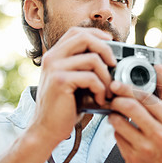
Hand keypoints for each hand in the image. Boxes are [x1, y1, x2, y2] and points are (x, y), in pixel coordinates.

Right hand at [30, 27, 115, 145]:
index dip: (96, 33)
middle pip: (85, 38)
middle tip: (114, 66)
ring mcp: (55, 68)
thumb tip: (114, 59)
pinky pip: (91, 77)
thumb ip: (86, 67)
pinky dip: (101, 89)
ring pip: (92, 59)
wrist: (47, 130)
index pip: (77, 32)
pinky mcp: (60, 81)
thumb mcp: (76, 82)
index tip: (112, 42)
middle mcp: (52, 57)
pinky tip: (100, 100)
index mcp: (55, 55)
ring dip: (106, 76)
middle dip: (106, 49)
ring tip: (108, 91)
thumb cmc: (65, 108)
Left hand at [108, 66, 161, 162]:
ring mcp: (145, 148)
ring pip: (118, 123)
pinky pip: (116, 138)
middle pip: (129, 108)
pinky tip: (123, 130)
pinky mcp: (133, 159)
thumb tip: (159, 68)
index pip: (145, 97)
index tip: (117, 84)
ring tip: (117, 114)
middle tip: (113, 97)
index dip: (127, 88)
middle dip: (116, 99)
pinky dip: (117, 131)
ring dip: (113, 115)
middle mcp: (159, 134)